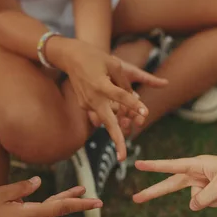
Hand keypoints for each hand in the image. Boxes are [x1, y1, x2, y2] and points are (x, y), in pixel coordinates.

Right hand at [0, 177, 101, 216]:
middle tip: (95, 198)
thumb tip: (38, 183)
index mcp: (31, 215)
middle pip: (57, 210)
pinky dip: (37, 215)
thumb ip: (21, 188)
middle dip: (75, 202)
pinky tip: (36, 208)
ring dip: (55, 206)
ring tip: (70, 196)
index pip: (61, 206)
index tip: (97, 200)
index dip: (80, 202)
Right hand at [55, 38, 166, 159]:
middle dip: (117, 141)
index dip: (134, 105)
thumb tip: (132, 98)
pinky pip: (101, 113)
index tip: (146, 113)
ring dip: (119, 125)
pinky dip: (111, 113)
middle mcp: (93, 98)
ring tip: (135, 128)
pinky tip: (120, 111)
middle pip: (108, 123)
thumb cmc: (95, 57)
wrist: (70, 57)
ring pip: (107, 119)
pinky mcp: (84, 105)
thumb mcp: (113, 63)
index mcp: (101, 85)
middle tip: (123, 158)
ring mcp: (87, 103)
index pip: (121, 96)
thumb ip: (124, 82)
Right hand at [133, 155, 216, 210]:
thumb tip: (192, 206)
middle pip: (170, 185)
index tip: (137, 164)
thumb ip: (204, 197)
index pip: (170, 166)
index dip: (153, 166)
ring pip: (196, 199)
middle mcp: (196, 172)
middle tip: (135, 198)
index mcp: (196, 164)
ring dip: (211, 199)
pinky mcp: (209, 189)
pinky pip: (207, 202)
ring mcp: (201, 181)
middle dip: (154, 192)